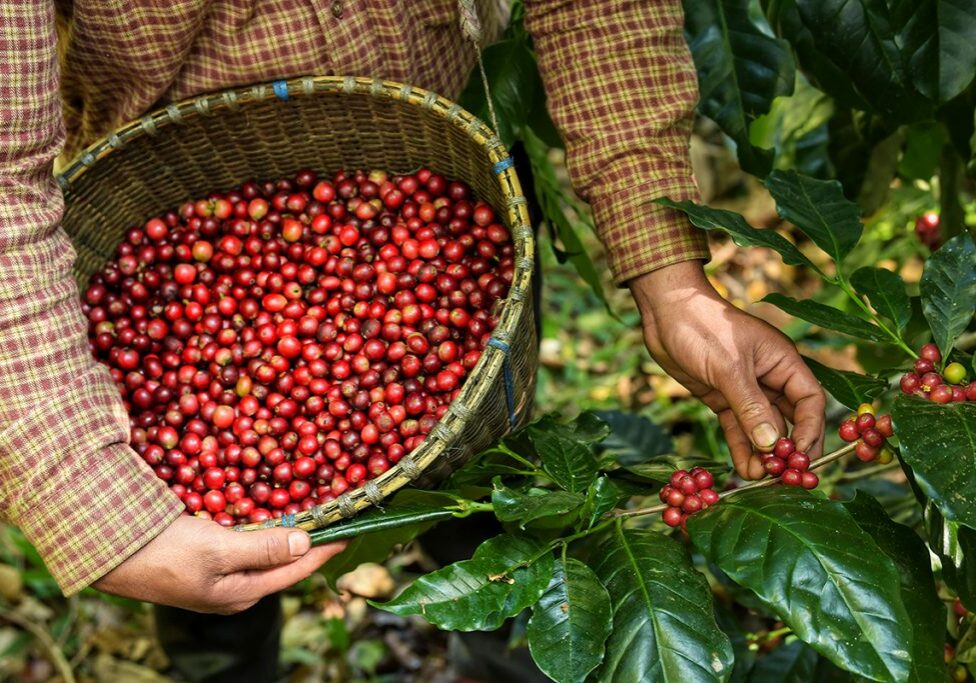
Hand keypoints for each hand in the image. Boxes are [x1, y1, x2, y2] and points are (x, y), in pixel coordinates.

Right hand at [93, 515, 345, 613]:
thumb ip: (264, 548)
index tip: (352, 528)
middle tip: (337, 516)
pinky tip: (273, 513)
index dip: (326, 548)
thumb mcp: (217, 550)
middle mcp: (237, 589)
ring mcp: (222, 576)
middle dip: (312, 540)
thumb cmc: (163, 553)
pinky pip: (247, 543)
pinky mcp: (207, 560)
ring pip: (267, 552)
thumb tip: (306, 542)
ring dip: (290, 533)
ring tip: (315, 512)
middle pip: (286, 563)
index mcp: (243, 593)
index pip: (297, 569)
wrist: (108, 551)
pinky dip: (265, 529)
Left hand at [629, 261, 824, 478]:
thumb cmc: (703, 327)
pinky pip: (738, 428)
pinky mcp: (723, 398)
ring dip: (763, 454)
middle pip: (791, 419)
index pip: (809, 401)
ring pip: (763, 428)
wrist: (666, 312)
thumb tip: (773, 445)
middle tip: (786, 477)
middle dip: (789, 448)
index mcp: (782, 362)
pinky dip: (742, 448)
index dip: (810, 430)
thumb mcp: (729, 367)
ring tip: (760, 479)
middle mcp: (769, 378)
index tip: (801, 458)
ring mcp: (746, 390)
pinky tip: (744, 470)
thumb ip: (751, 406)